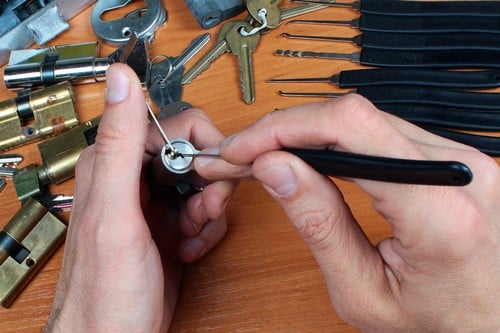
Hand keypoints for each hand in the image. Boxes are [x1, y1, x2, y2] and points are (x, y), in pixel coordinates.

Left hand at [45, 64, 234, 332]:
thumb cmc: (107, 291)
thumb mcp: (115, 212)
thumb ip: (120, 142)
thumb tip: (121, 77)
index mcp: (117, 164)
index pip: (173, 125)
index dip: (202, 143)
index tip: (215, 168)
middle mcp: (135, 180)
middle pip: (193, 154)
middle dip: (210, 181)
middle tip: (206, 209)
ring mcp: (154, 204)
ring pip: (202, 182)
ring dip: (209, 209)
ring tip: (191, 233)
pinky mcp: (168, 226)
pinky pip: (202, 211)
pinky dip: (205, 229)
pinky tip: (188, 248)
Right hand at [195, 95, 499, 331]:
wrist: (493, 321)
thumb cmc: (439, 320)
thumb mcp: (363, 291)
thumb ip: (319, 225)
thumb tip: (277, 168)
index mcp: (439, 210)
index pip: (348, 129)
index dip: (284, 128)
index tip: (245, 147)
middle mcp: (457, 170)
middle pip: (352, 116)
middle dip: (286, 129)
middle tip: (246, 152)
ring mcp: (460, 159)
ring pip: (365, 119)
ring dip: (308, 133)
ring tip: (270, 155)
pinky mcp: (452, 158)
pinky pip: (383, 132)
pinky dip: (337, 139)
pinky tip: (310, 154)